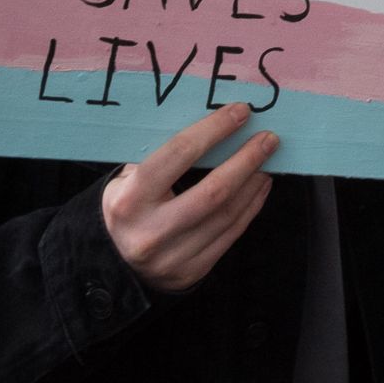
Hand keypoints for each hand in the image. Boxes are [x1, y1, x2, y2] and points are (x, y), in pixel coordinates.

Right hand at [101, 104, 276, 292]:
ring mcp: (173, 257)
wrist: (115, 263)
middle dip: (246, 160)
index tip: (241, 112)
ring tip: (267, 160)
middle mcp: (151, 232)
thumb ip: (161, 154)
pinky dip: (251, 206)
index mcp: (130, 200)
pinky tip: (260, 186)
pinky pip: (231, 234)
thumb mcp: (127, 179)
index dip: (214, 130)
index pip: (178, 154)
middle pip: (213, 191)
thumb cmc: (128, 206)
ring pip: (227, 214)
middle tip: (268, 138)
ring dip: (253, 182)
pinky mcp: (192, 272)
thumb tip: (212, 120)